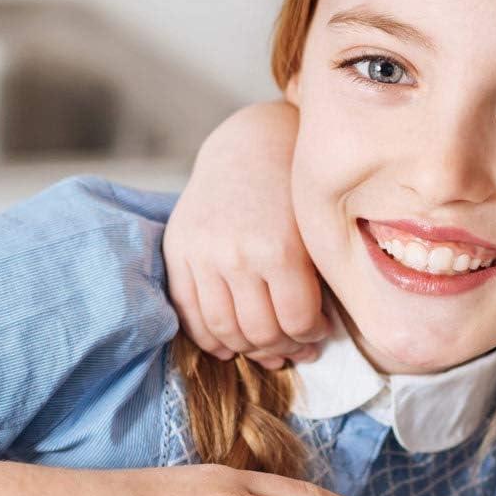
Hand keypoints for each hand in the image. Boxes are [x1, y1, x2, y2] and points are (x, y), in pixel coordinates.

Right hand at [164, 102, 327, 366]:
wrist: (250, 148)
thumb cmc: (294, 191)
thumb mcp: (314, 233)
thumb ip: (315, 283)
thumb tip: (310, 339)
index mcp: (279, 250)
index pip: (297, 322)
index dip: (312, 336)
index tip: (319, 333)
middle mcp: (237, 255)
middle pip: (260, 332)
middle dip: (284, 347)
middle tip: (297, 347)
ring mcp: (202, 255)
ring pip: (223, 329)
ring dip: (247, 348)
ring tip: (267, 348)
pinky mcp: (177, 250)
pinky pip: (187, 312)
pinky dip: (208, 338)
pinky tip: (229, 345)